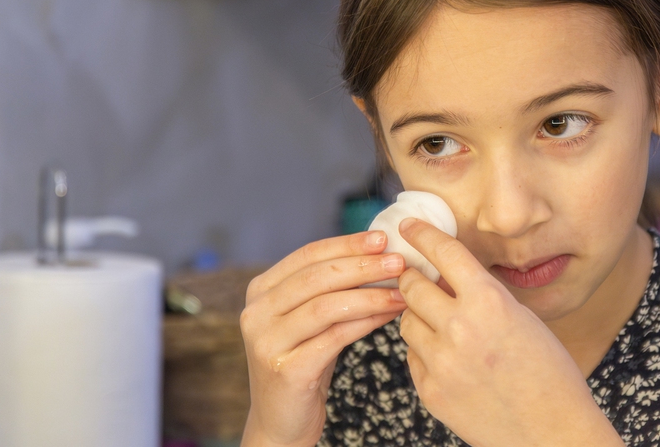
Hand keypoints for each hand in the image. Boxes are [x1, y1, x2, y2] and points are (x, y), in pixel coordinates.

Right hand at [240, 231, 406, 446]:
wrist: (281, 421)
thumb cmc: (304, 363)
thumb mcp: (310, 320)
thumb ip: (329, 289)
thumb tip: (380, 255)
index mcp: (261, 291)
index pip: (308, 255)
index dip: (347, 244)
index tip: (382, 238)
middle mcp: (256, 312)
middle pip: (317, 276)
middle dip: (363, 265)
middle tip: (399, 261)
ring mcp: (267, 341)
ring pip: (327, 305)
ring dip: (370, 294)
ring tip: (403, 290)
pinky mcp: (285, 369)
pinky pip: (335, 337)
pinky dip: (367, 322)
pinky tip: (390, 315)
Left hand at [396, 219, 623, 446]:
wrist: (551, 432)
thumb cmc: (549, 373)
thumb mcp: (523, 319)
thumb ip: (483, 297)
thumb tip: (448, 278)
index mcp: (489, 302)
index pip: (444, 253)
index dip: (422, 234)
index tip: (408, 226)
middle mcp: (459, 327)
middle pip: (412, 286)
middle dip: (412, 278)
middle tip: (415, 276)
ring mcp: (441, 362)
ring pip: (407, 322)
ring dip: (418, 316)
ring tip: (442, 325)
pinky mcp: (431, 391)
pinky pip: (413, 358)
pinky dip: (425, 352)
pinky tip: (450, 359)